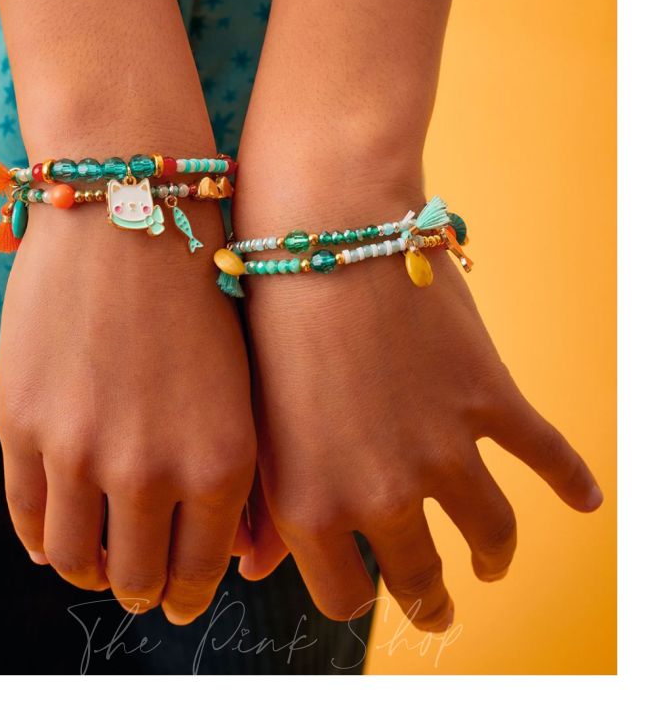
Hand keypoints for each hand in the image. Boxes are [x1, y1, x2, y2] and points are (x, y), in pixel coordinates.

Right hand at [0, 194, 255, 623]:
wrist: (130, 209)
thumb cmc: (202, 290)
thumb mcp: (244, 386)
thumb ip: (244, 481)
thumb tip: (240, 558)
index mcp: (222, 461)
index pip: (201, 572)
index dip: (189, 592)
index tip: (181, 594)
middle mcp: (152, 468)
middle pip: (139, 580)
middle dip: (144, 588)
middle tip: (143, 579)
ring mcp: (80, 449)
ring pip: (76, 560)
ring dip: (89, 569)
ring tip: (98, 558)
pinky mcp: (22, 422)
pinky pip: (26, 517)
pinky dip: (42, 538)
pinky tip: (56, 531)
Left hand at [236, 182, 602, 629]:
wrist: (320, 229)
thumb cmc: (263, 320)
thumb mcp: (248, 426)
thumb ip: (257, 511)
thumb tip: (253, 573)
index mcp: (311, 508)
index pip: (343, 598)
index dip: (354, 595)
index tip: (363, 587)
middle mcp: (381, 495)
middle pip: (419, 581)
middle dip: (427, 600)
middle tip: (433, 603)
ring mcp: (445, 450)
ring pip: (492, 535)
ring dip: (494, 556)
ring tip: (489, 561)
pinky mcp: (490, 398)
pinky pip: (548, 457)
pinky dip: (571, 482)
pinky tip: (584, 500)